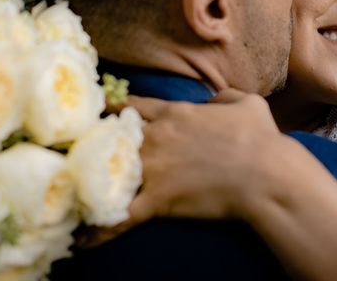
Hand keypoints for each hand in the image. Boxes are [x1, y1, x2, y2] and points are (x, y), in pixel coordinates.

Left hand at [78, 89, 285, 247]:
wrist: (266, 174)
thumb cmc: (261, 137)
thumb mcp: (248, 103)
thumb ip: (224, 96)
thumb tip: (213, 100)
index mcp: (174, 112)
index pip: (131, 106)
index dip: (113, 110)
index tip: (100, 116)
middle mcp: (156, 136)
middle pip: (109, 136)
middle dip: (91, 144)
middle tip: (75, 154)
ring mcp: (154, 168)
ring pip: (107, 174)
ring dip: (89, 185)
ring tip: (70, 197)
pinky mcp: (158, 200)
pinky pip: (120, 216)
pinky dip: (101, 229)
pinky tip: (82, 240)